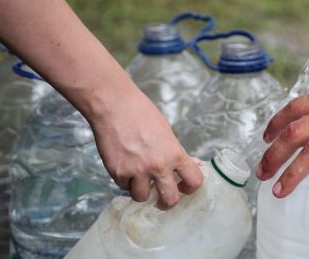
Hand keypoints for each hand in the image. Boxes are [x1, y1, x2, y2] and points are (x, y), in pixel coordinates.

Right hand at [89, 89, 203, 209]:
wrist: (114, 106)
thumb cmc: (142, 114)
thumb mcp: (167, 132)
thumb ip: (177, 152)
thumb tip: (193, 165)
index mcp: (175, 154)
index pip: (194, 181)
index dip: (190, 187)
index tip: (184, 187)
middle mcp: (158, 166)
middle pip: (170, 200)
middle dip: (167, 202)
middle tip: (163, 199)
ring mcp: (137, 171)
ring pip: (142, 198)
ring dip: (142, 191)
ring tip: (139, 178)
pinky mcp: (117, 172)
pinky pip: (124, 186)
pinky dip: (125, 180)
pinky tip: (125, 165)